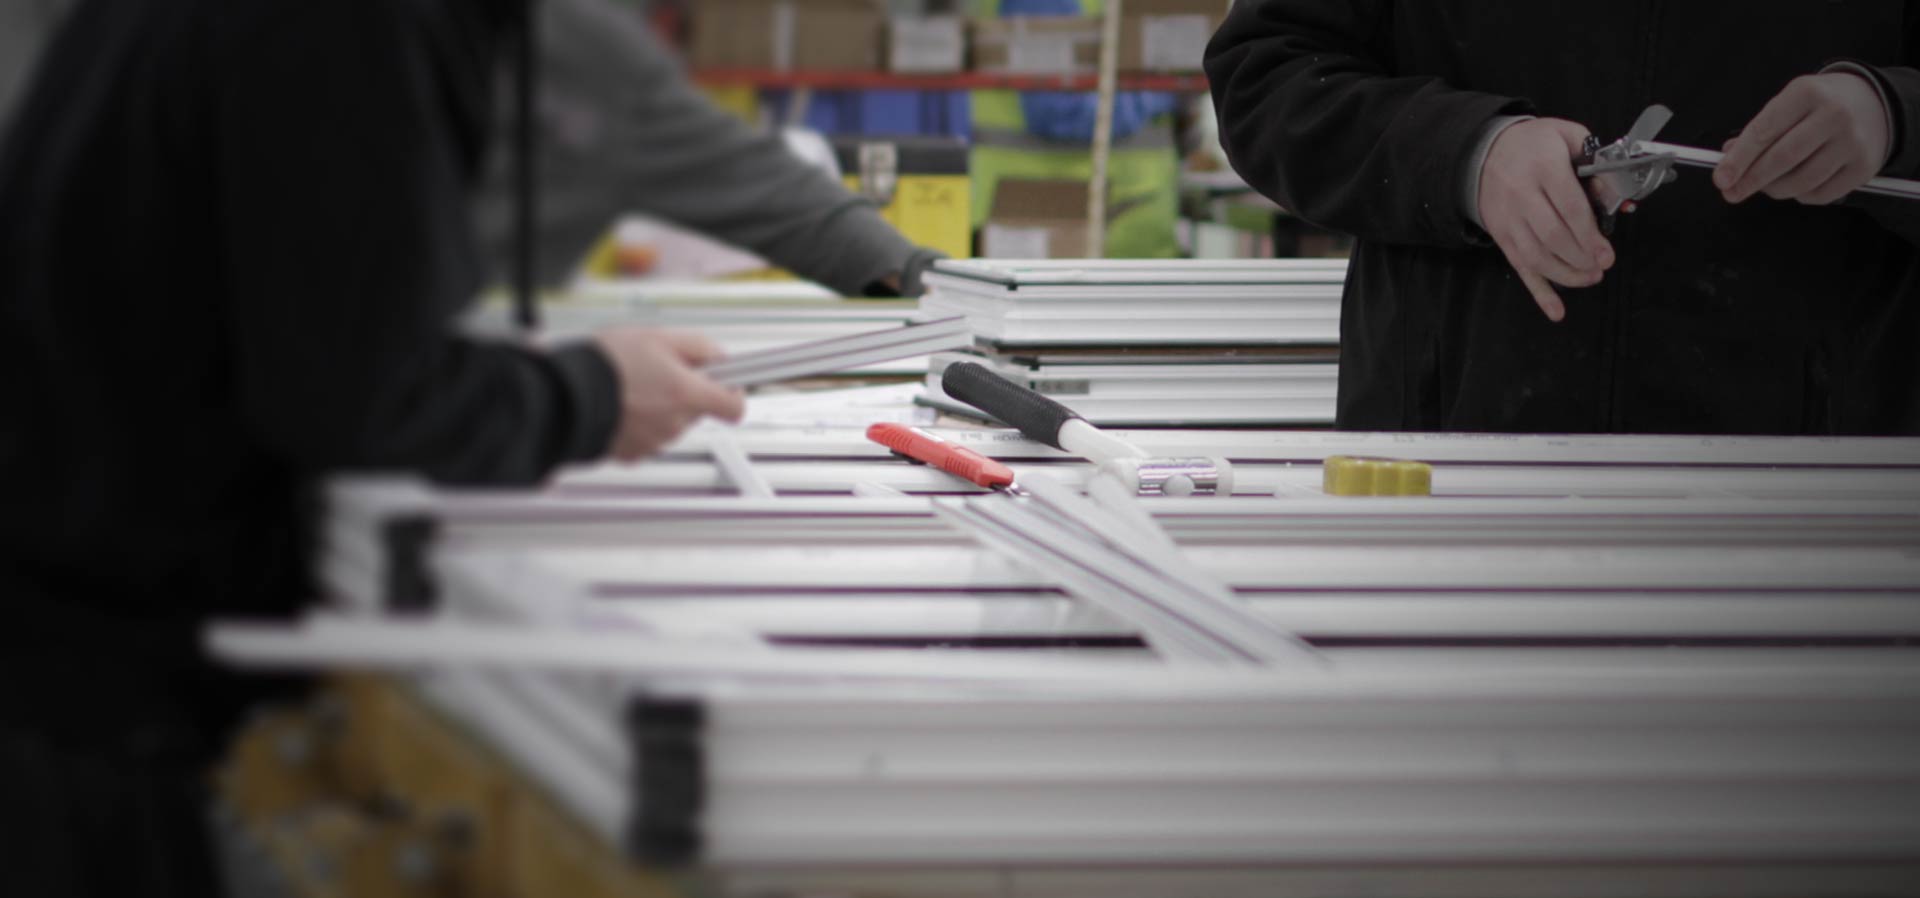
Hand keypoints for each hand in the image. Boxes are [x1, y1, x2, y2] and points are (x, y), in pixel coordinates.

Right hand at [591, 327, 744, 461]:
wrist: (566, 395)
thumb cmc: (606, 365)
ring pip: (672, 423)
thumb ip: (698, 347)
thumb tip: (718, 356)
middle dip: (686, 392)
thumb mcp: (658, 337)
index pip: (734, 407)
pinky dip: (640, 422)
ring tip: (633, 386)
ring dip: (660, 406)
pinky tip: (622, 404)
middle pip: (698, 411)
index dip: (733, 393)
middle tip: (660, 373)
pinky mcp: (633, 453)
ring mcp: (654, 441)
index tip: (726, 382)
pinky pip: (648, 436)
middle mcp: (674, 423)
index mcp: (686, 394)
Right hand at [1478, 118, 1615, 321]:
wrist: (1482, 152)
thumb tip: (1614, 194)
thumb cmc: (1532, 144)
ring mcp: (1508, 219)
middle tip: (1601, 267)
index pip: (1569, 207)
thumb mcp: (1566, 135)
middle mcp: (1522, 195)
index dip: (1589, 235)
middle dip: (1580, 257)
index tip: (1606, 254)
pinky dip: (1538, 292)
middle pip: (1552, 236)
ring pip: (1536, 256)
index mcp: (1543, 167)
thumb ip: (1593, 160)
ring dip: (1565, 275)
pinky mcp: (1501, 236)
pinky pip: (1520, 267)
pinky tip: (1556, 311)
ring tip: (1589, 278)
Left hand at [1716, 72, 1889, 205]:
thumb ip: (1760, 128)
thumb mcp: (1789, 102)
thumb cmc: (1822, 104)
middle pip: (1782, 159)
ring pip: (1801, 181)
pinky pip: (1820, 195)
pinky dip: (1800, 195)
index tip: (1721, 178)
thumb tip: (1729, 157)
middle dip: (1751, 180)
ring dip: (1774, 189)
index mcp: (1807, 93)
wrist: (1873, 102)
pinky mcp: (1863, 166)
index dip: (1739, 159)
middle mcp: (1834, 115)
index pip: (1765, 131)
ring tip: (1766, 184)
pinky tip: (1796, 184)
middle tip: (1732, 192)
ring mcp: (1852, 142)